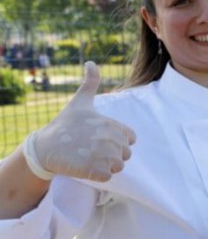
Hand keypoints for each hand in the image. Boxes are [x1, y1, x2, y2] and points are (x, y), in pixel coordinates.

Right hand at [25, 62, 136, 181]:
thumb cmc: (65, 124)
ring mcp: (105, 156)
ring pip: (118, 166)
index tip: (101, 138)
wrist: (45, 146)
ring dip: (107, 165)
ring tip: (89, 158)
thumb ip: (90, 82)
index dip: (118, 141)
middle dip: (112, 154)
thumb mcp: (80, 101)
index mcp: (113, 125)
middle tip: (92, 150)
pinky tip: (86, 166)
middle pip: (125, 154)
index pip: (131, 139)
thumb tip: (91, 62)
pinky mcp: (96, 171)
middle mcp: (112, 140)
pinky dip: (99, 175)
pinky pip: (108, 176)